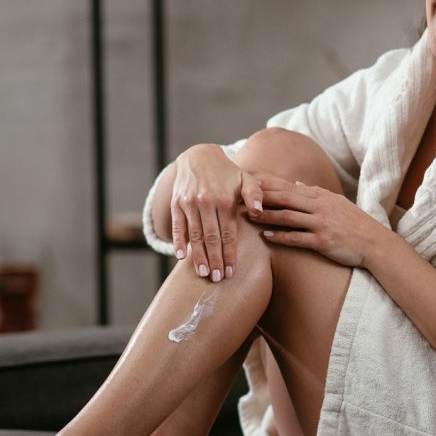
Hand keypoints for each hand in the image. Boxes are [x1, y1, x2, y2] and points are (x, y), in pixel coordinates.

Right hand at [171, 144, 264, 280]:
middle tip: (217, 279)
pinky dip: (179, 241)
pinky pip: (178, 225)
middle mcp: (207, 202)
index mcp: (226, 200)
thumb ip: (254, 194)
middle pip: (211, 238)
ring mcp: (190, 203)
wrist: (199, 156)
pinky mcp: (176, 203)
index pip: (229, 234)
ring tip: (203, 273)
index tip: (232, 272)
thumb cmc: (228, 173)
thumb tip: (259, 211)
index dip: (230, 254)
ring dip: (198, 256)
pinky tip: (181, 257)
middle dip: (215, 260)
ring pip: (195, 235)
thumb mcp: (246, 178)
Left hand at [251, 173, 384, 267]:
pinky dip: (280, 236)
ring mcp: (322, 224)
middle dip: (262, 197)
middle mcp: (321, 206)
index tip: (248, 181)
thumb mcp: (338, 203)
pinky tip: (266, 236)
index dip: (268, 184)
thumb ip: (316, 194)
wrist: (375, 243)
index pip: (290, 186)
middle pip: (285, 198)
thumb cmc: (355, 224)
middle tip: (240, 196)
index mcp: (322, 196)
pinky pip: (297, 238)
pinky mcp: (323, 241)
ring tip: (249, 216)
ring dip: (267, 215)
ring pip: (288, 216)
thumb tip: (299, 184)